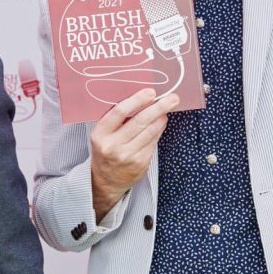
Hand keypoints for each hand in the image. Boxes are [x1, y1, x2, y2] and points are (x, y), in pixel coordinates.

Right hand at [90, 89, 176, 221]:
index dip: (137, 100)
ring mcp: (128, 156)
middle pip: (139, 122)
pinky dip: (159, 129)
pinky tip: (161, 121)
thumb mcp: (102, 134)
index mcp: (100, 134)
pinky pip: (153, 142)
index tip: (150, 92)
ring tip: (169, 106)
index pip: (119, 112)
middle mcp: (113, 146)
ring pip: (150, 132)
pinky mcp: (140, 163)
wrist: (105, 180)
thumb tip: (140, 99)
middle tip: (172, 98)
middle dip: (158, 107)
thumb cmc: (105, 150)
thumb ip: (116, 119)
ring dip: (161, 117)